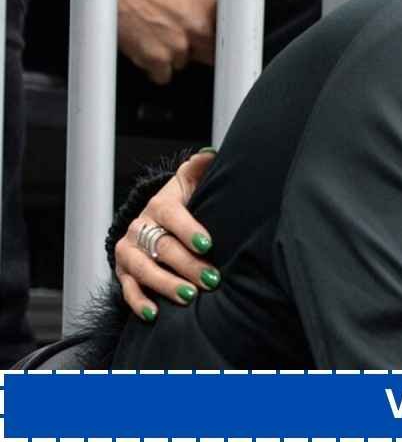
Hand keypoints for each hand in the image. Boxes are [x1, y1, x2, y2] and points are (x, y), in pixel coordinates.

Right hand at [114, 150, 217, 320]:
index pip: (171, 215)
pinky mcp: (123, 272)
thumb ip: (199, 170)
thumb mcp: (190, 183)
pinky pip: (128, 289)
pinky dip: (140, 302)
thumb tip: (211, 153)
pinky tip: (155, 314)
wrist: (155, 223)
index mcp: (160, 205)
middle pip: (162, 247)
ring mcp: (129, 251)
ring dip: (166, 284)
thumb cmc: (183, 203)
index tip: (208, 244)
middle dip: (188, 264)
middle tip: (212, 279)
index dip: (189, 229)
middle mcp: (140, 227)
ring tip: (189, 297)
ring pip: (144, 269)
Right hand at [118, 0, 216, 84]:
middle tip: (184, 42)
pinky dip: (156, 69)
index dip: (222, 42)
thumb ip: (204, 6)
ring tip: (158, 39)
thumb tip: (214, 19)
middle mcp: (198, 29)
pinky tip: (148, 52)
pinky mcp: (156, 60)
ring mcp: (178, 47)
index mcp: (209, 8)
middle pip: (210, 54)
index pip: (229, 35)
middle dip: (199, 50)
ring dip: (173, 57)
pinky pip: (163, 75)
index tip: (220, 47)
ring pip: (183, 64)